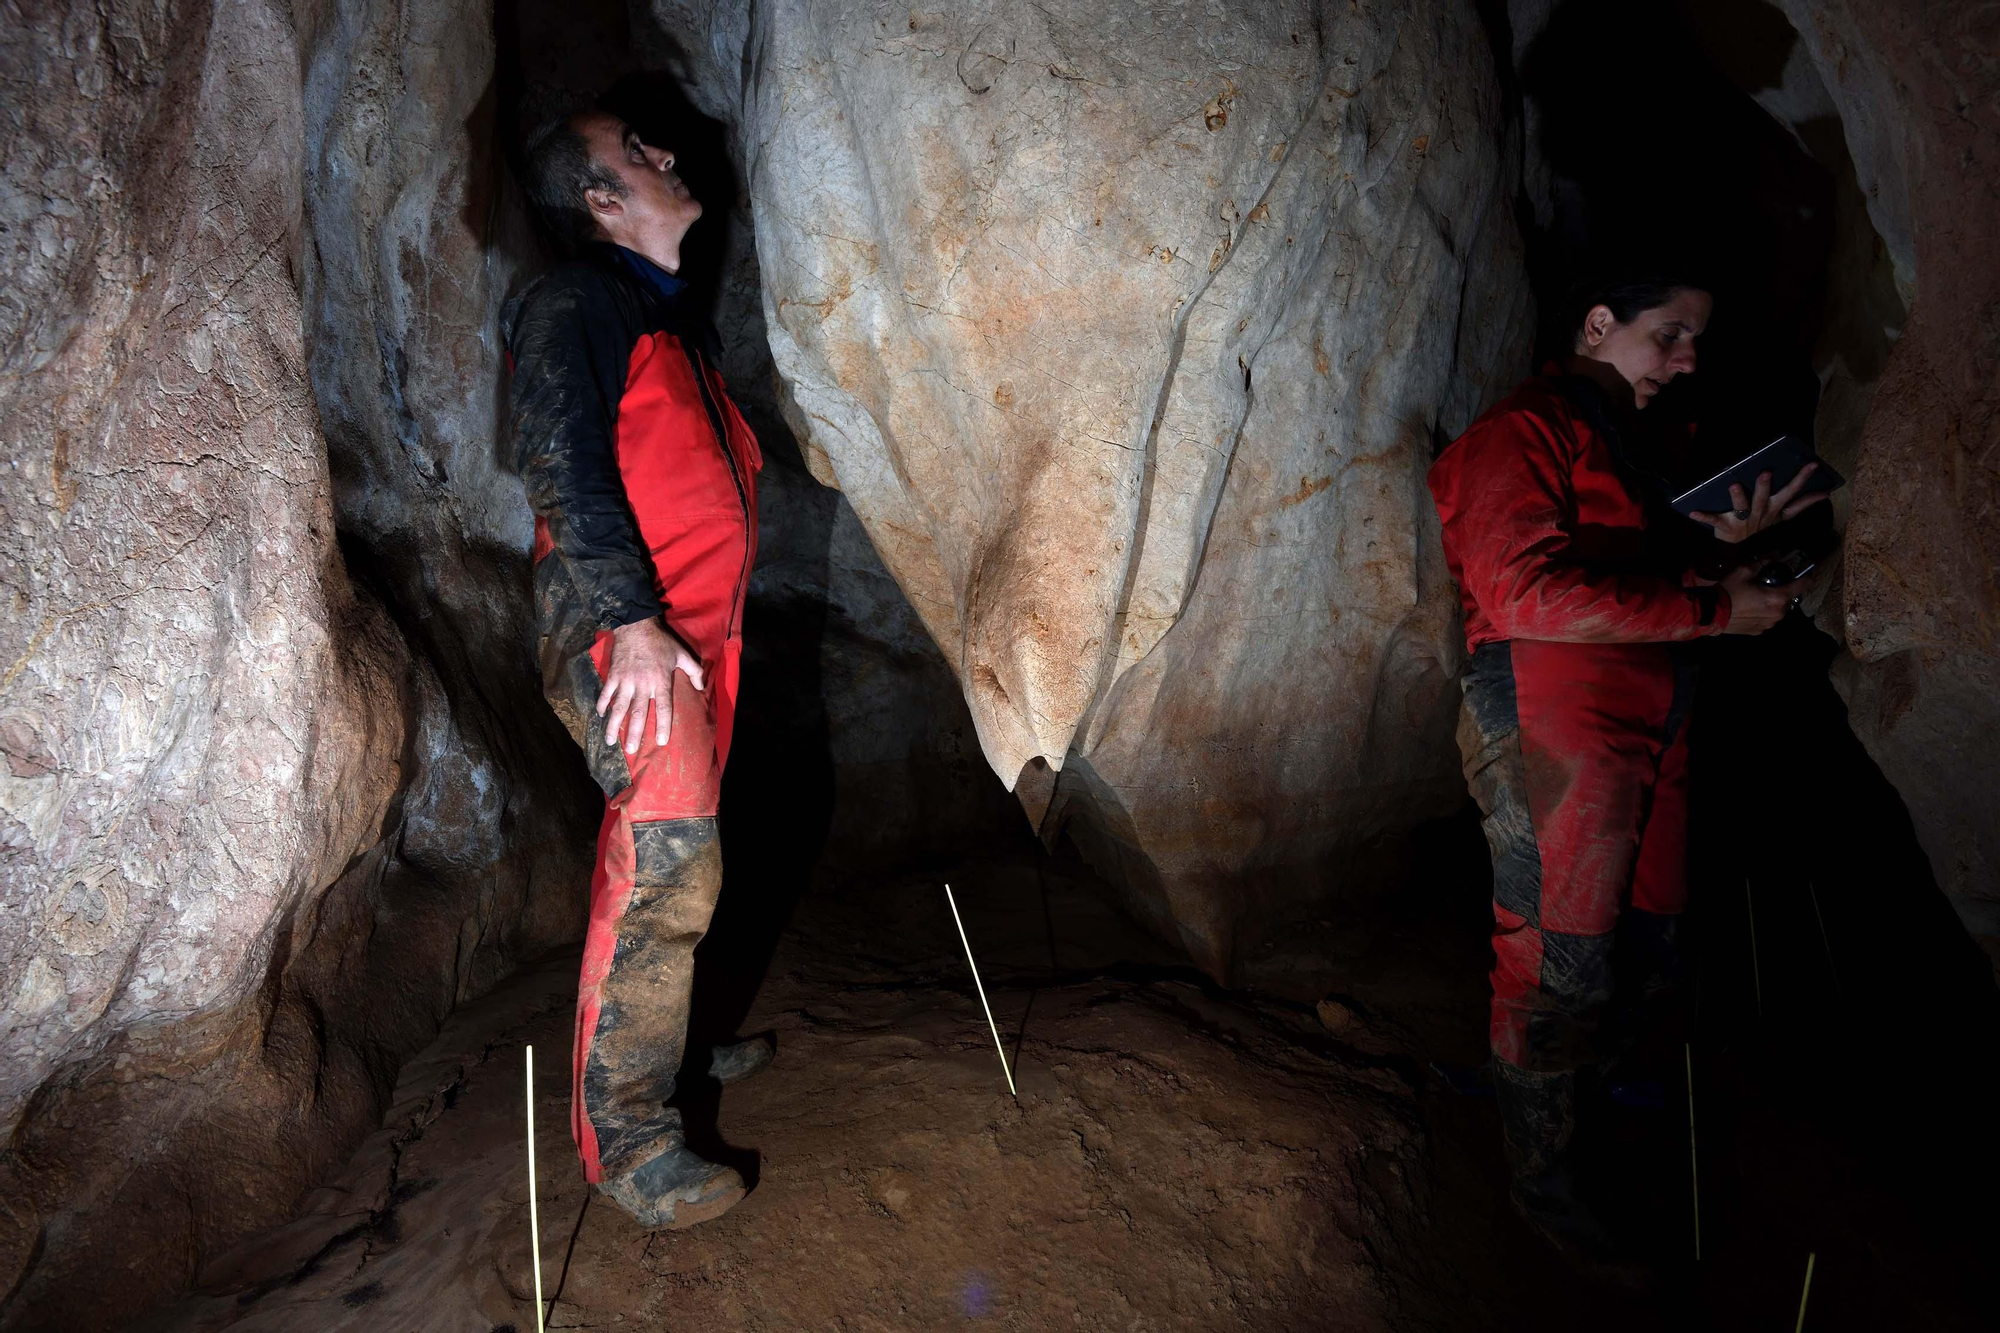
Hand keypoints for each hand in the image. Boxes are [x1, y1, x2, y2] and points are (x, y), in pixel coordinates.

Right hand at [597, 617, 705, 753]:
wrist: (636, 625)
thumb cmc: (661, 641)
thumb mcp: (682, 653)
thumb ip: (694, 671)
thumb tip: (701, 687)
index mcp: (661, 681)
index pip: (663, 707)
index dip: (662, 725)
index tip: (661, 741)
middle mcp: (642, 684)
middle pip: (638, 713)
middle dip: (634, 733)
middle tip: (632, 750)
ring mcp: (625, 681)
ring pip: (619, 707)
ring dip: (614, 725)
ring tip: (611, 742)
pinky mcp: (613, 675)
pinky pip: (606, 693)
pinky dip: (602, 705)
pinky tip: (600, 716)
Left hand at [1689, 463, 1827, 542]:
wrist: (1741, 553)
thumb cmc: (1760, 530)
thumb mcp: (1783, 518)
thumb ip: (1802, 505)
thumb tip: (1824, 494)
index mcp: (1775, 511)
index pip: (1792, 494)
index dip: (1802, 481)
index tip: (1812, 465)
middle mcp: (1760, 515)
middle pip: (1765, 499)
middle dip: (1765, 487)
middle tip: (1765, 473)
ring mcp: (1743, 521)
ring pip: (1742, 507)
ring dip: (1738, 497)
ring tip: (1734, 486)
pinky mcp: (1726, 527)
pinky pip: (1713, 521)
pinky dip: (1703, 516)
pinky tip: (1692, 512)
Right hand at [1718, 563, 1812, 635]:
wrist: (1710, 613)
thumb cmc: (1729, 591)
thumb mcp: (1744, 571)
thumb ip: (1763, 562)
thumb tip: (1777, 554)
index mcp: (1778, 597)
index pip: (1803, 586)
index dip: (1806, 578)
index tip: (1805, 574)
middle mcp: (1778, 613)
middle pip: (1789, 600)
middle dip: (1783, 592)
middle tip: (1770, 586)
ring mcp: (1769, 624)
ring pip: (1779, 611)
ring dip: (1774, 604)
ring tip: (1759, 599)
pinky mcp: (1759, 631)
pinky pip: (1767, 620)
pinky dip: (1763, 614)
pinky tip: (1751, 609)